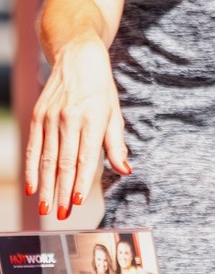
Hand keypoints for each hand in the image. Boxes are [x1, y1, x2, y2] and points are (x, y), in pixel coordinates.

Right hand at [24, 37, 127, 219]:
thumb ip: (117, 144)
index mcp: (93, 119)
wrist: (77, 58)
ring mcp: (51, 118)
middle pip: (63, 162)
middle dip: (62, 191)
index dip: (81, 182)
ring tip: (46, 207)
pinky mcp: (38, 116)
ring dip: (46, 186)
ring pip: (46, 158)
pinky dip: (31, 169)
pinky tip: (32, 188)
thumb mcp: (114, 113)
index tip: (77, 202)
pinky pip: (33, 147)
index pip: (86, 157)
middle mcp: (70, 119)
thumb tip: (125, 170)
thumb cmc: (101, 89)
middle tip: (60, 214)